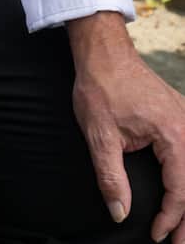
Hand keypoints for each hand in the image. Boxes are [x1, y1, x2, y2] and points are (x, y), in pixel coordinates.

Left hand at [68, 11, 184, 242]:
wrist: (103, 50)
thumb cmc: (101, 86)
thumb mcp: (100, 134)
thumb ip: (111, 177)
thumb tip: (120, 213)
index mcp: (174, 134)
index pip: (180, 189)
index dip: (170, 218)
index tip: (157, 237)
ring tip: (182, 227)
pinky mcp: (179, 116)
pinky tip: (182, 193)